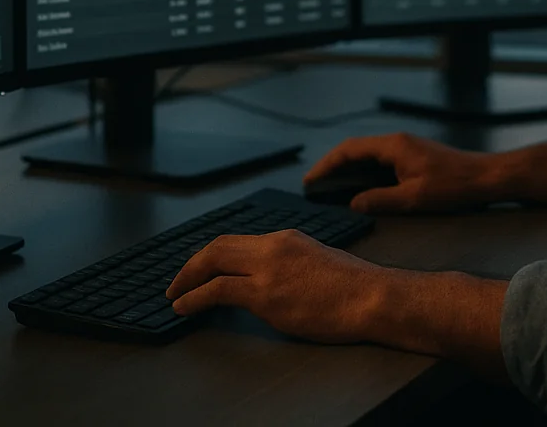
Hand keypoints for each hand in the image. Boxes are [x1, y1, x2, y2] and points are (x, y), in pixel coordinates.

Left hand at [164, 230, 388, 343]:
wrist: (372, 297)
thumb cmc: (355, 288)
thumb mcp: (318, 262)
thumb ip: (289, 266)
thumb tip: (269, 283)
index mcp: (286, 238)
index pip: (237, 240)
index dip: (211, 255)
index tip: (199, 269)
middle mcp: (273, 246)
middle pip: (218, 246)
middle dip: (192, 264)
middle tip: (177, 282)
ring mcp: (268, 269)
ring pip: (213, 262)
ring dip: (187, 279)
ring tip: (174, 296)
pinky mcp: (266, 294)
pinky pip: (218, 290)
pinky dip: (194, 297)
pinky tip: (184, 307)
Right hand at [305, 132, 498, 213]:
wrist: (487, 177)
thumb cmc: (453, 186)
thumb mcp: (413, 198)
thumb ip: (380, 200)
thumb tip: (353, 204)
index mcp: (393, 146)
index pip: (349, 150)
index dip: (326, 165)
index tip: (310, 181)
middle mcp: (397, 142)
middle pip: (355, 150)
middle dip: (332, 166)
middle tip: (314, 186)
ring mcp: (406, 148)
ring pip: (368, 156)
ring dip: (348, 170)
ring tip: (331, 189)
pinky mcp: (414, 158)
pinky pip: (381, 162)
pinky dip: (365, 173)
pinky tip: (361, 189)